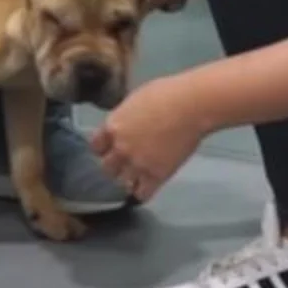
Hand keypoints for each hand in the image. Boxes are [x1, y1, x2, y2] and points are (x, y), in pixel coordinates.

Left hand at [89, 76, 210, 201]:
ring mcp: (137, 164)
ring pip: (121, 183)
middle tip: (125, 163)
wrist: (192, 106)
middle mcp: (120, 148)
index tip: (110, 149)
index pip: (95, 146)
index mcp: (113, 126)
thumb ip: (125, 117)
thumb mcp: (135, 100)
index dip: (103, 148)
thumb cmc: (167, 93)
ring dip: (128, 180)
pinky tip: (147, 187)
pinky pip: (142, 194)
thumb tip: (124, 123)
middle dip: (115, 165)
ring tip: (137, 177)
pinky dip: (142, 192)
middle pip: (106, 167)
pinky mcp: (156, 175)